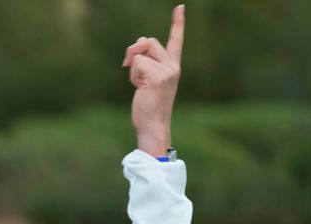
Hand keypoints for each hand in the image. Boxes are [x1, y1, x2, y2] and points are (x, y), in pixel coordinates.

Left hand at [123, 4, 184, 156]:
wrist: (153, 125)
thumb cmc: (148, 105)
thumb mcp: (147, 79)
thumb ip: (145, 61)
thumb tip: (137, 42)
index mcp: (173, 66)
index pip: (176, 40)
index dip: (177, 23)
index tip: (180, 7)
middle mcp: (173, 66)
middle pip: (148, 41)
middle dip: (133, 51)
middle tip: (130, 68)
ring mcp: (167, 71)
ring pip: (140, 52)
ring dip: (132, 66)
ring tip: (139, 84)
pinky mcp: (157, 77)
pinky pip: (136, 64)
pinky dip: (132, 75)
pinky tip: (139, 88)